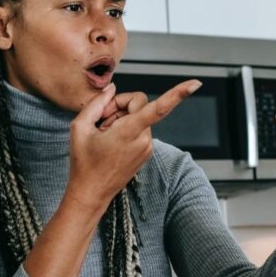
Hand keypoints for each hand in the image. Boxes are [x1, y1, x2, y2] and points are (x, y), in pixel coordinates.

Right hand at [66, 79, 201, 210]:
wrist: (91, 193)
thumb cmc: (83, 162)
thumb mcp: (79, 127)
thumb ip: (97, 103)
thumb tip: (112, 89)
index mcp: (129, 132)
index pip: (159, 108)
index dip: (178, 93)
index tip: (196, 84)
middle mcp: (144, 140)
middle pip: (139, 104)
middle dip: (119, 105)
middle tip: (101, 120)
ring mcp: (147, 147)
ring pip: (139, 116)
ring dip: (121, 118)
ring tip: (104, 134)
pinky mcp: (147, 152)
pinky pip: (140, 128)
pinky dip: (126, 128)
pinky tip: (112, 141)